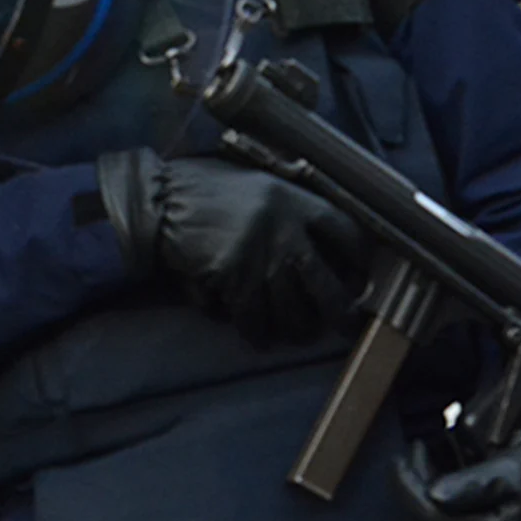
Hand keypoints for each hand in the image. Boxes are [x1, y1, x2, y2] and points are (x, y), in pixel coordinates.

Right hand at [96, 148, 366, 346]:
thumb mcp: (254, 182)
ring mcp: (260, 259)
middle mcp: (284, 232)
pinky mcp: (234, 281)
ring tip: (299, 334)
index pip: (344, 230)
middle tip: (345, 325)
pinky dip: (257, 333)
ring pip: (291, 309)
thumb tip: (312, 237)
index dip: (359, 256)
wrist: (160, 201)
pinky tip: (261, 339)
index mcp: (294, 200)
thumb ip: (285, 204)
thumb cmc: (203, 188)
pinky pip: (254, 318)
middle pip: (326, 282)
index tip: (360, 274)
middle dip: (339, 310)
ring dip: (298, 328)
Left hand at [393, 433, 520, 520]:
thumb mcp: (509, 469)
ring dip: (410, 504)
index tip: (404, 458)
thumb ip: (473, 484)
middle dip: (407, 491)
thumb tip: (434, 495)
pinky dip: (417, 520)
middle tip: (410, 459)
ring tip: (417, 472)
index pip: (431, 518)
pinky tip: (423, 495)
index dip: (409, 488)